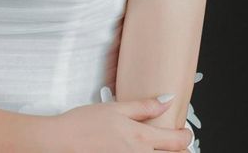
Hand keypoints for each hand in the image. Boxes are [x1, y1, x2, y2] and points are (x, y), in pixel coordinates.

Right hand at [51, 94, 194, 152]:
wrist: (61, 142)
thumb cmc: (84, 124)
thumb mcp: (115, 108)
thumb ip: (144, 106)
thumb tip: (167, 100)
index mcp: (141, 138)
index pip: (178, 142)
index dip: (186, 136)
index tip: (185, 132)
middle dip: (179, 152)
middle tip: (174, 144)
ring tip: (155, 147)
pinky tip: (138, 150)